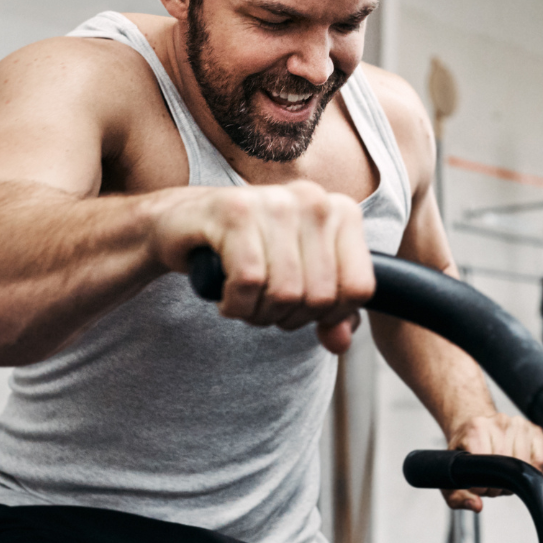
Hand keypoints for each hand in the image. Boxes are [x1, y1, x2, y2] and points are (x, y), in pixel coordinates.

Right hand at [154, 181, 373, 353]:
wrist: (182, 223)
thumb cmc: (248, 250)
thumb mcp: (299, 280)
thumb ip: (330, 312)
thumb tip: (340, 342)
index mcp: (342, 212)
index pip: (360, 288)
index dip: (330, 315)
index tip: (300, 307)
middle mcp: (314, 200)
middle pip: (321, 297)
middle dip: (288, 317)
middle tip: (262, 304)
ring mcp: (275, 201)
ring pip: (286, 292)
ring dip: (259, 313)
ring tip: (244, 298)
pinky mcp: (235, 212)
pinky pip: (249, 282)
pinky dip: (236, 304)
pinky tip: (225, 296)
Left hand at [442, 413, 542, 511]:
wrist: (473, 426)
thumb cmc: (465, 449)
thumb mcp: (452, 472)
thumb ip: (456, 497)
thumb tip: (477, 506)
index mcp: (476, 429)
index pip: (487, 467)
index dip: (482, 487)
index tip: (478, 488)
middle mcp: (499, 422)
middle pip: (508, 468)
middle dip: (499, 485)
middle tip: (490, 483)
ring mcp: (519, 424)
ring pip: (525, 465)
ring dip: (516, 480)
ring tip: (503, 476)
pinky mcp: (535, 430)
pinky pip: (541, 460)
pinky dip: (532, 472)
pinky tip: (518, 471)